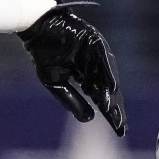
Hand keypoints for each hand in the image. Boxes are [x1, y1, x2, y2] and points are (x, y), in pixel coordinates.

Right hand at [18, 3, 125, 135]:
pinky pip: (103, 59)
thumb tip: (89, 119)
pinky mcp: (94, 41)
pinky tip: (113, 88)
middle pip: (108, 89)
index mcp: (85, 74)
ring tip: (116, 114)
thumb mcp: (56, 83)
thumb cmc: (43, 53)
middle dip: (115, 108)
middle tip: (122, 127)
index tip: (118, 129)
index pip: (100, 96)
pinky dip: (108, 73)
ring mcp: (95, 53)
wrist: (36, 29)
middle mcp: (94, 65)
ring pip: (107, 77)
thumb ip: (72, 100)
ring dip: (112, 95)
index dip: (109, 113)